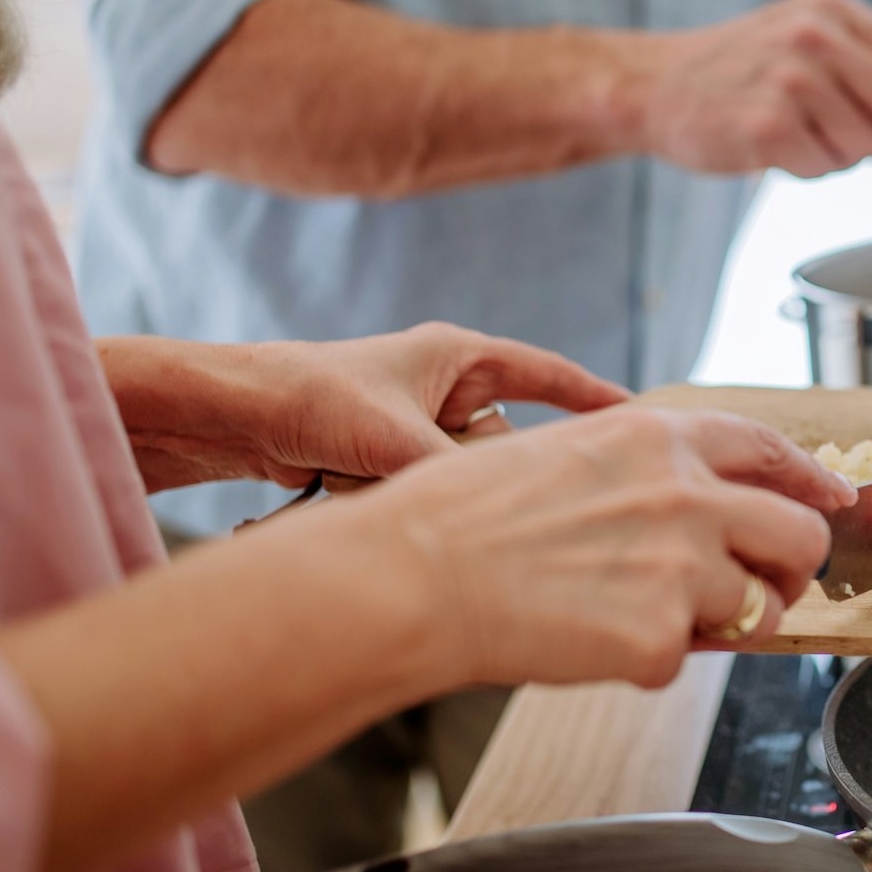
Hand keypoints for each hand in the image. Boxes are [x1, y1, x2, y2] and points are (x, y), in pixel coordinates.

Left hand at [103, 323, 628, 492]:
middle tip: (481, 491)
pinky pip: (430, 490)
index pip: (551, 377)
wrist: (226, 415)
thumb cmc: (308, 397)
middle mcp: (448, 388)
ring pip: (467, 473)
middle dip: (488, 470)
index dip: (598, 402)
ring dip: (435, 489)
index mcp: (461, 357)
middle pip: (509, 441)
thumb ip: (462, 476)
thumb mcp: (398, 439)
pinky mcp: (393, 459)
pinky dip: (406, 499)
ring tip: (380, 480)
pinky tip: (361, 493)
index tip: (645, 424)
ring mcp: (421, 425)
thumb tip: (509, 513)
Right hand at [351, 406, 857, 688]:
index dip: (809, 480)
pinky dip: (643, 663)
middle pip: (800, 535)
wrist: (410, 576)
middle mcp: (687, 494)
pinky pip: (682, 662)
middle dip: (791, 570)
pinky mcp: (661, 638)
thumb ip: (641, 472)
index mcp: (660, 439)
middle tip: (760, 590)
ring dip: (716, 623)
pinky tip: (586, 640)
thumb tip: (690, 502)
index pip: (769, 450)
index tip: (832, 501)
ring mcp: (682, 567)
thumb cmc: (458, 516)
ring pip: (756, 609)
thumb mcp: (563, 452)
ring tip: (637, 617)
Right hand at [624, 0, 871, 177]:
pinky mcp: (767, 122)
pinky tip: (780, 153)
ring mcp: (790, 76)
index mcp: (831, 9)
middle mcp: (814, 34)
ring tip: (807, 142)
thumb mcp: (804, 42)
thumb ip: (865, 66)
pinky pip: (824, 167)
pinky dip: (811, 172)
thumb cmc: (739, 75)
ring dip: (846, 159)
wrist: (656, 87)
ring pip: (866, 144)